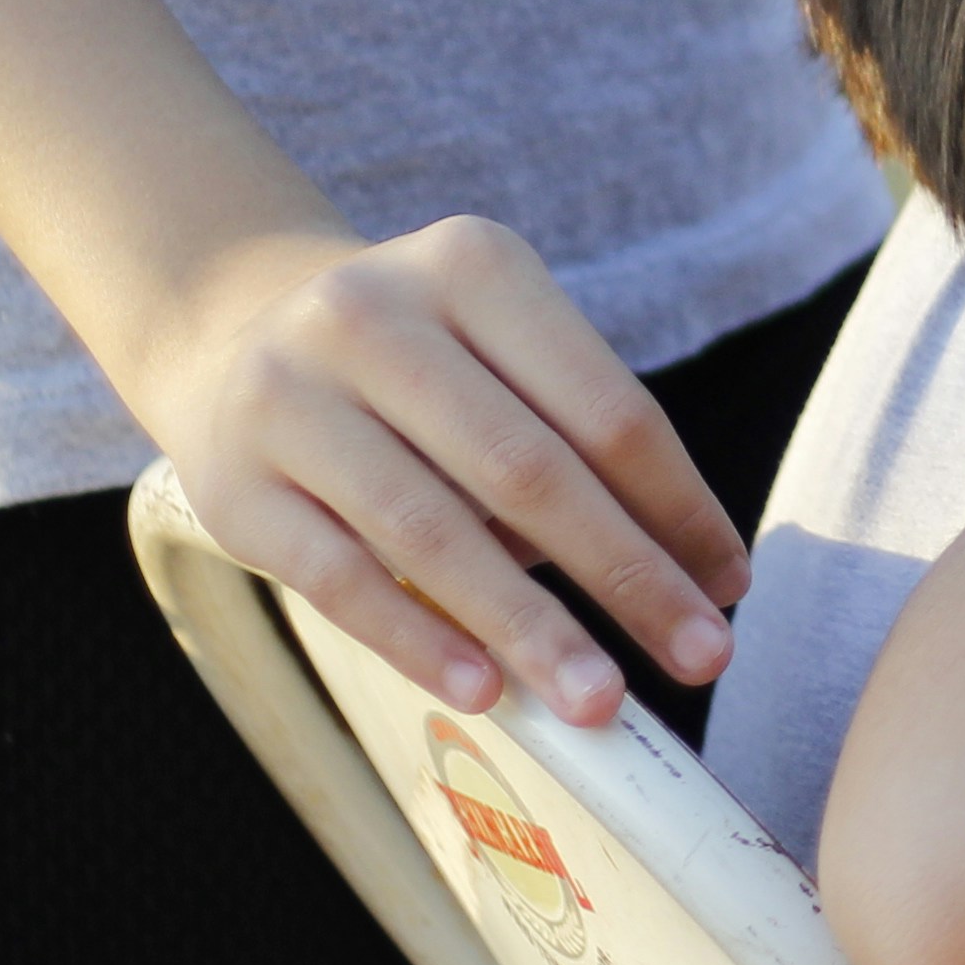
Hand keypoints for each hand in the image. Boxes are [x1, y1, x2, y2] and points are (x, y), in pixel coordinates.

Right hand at [138, 215, 748, 725]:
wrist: (233, 335)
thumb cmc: (418, 369)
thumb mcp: (499, 359)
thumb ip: (578, 448)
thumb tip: (692, 584)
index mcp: (475, 266)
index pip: (606, 407)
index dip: (679, 505)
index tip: (731, 586)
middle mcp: (374, 316)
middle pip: (531, 470)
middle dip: (628, 575)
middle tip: (702, 657)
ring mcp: (291, 397)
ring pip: (435, 532)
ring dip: (530, 626)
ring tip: (600, 698)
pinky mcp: (234, 486)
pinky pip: (342, 579)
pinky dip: (420, 640)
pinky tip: (483, 690)